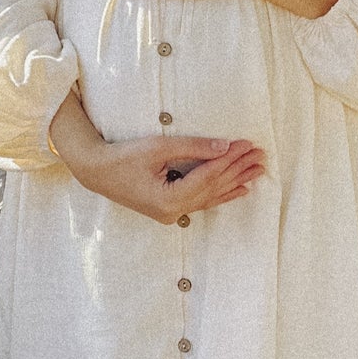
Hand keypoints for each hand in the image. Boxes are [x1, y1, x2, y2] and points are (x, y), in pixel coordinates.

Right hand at [81, 133, 266, 224]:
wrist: (96, 172)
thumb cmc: (123, 157)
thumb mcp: (158, 147)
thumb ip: (193, 148)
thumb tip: (224, 147)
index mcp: (170, 199)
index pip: (209, 176)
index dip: (230, 159)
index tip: (247, 144)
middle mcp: (174, 211)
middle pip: (214, 188)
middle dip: (239, 170)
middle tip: (261, 156)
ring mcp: (172, 214)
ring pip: (211, 196)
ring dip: (236, 182)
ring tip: (258, 171)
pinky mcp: (170, 210)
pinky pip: (202, 201)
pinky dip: (222, 193)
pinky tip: (240, 189)